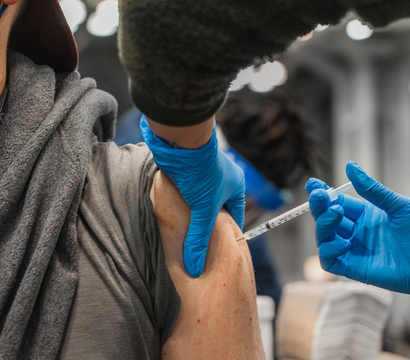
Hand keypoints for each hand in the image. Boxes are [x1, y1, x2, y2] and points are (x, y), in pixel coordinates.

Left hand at [141, 116, 244, 276]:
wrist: (180, 142)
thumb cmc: (200, 173)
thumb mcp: (202, 210)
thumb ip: (198, 238)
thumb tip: (195, 267)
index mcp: (236, 185)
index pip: (235, 215)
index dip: (227, 232)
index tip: (218, 249)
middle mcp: (223, 177)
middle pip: (216, 207)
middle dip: (207, 223)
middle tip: (199, 243)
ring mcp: (204, 172)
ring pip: (199, 199)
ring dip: (192, 212)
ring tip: (184, 231)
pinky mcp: (187, 168)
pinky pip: (186, 190)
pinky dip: (181, 201)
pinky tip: (173, 213)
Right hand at [306, 161, 409, 310]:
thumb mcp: (399, 205)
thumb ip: (372, 189)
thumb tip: (349, 166)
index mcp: (367, 215)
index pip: (337, 203)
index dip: (323, 194)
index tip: (313, 183)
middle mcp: (358, 232)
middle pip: (327, 220)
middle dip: (320, 207)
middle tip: (321, 196)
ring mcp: (356, 251)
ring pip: (324, 239)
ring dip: (323, 225)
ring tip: (337, 213)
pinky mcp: (357, 269)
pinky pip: (330, 262)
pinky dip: (329, 250)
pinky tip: (344, 242)